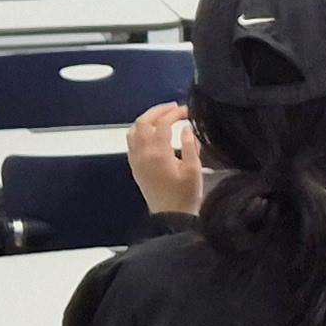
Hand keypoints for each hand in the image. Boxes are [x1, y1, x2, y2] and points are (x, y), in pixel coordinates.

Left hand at [125, 101, 205, 216]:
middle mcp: (143, 154)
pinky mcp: (135, 166)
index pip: (163, 124)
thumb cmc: (184, 197)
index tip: (187, 111)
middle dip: (159, 111)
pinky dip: (140, 131)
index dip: (176, 114)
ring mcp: (137, 160)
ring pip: (134, 130)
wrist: (170, 217)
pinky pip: (131, 142)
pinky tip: (150, 132)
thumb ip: (191, 146)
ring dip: (147, 119)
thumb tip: (186, 128)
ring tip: (161, 116)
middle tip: (173, 108)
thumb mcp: (194, 170)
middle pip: (144, 122)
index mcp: (158, 154)